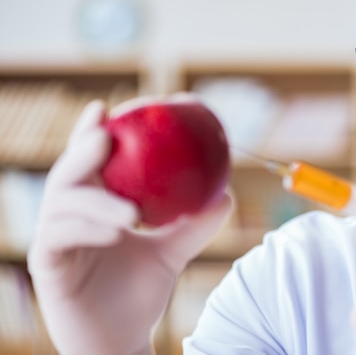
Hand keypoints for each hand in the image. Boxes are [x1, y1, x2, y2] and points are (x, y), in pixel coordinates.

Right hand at [27, 99, 232, 354]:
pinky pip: (58, 240)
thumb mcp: (172, 252)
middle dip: (83, 149)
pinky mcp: (47, 266)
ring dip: (95, 200)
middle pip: (67, 173)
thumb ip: (194, 224)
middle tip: (107, 136)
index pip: (88, 162)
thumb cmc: (139, 291)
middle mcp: (68, 217)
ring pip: (62, 205)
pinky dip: (87, 230)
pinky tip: (115, 232)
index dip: (92, 131)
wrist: (123, 338)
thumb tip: (226, 193)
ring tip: (131, 210)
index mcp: (92, 205)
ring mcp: (54, 240)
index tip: (110, 107)